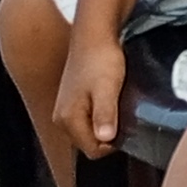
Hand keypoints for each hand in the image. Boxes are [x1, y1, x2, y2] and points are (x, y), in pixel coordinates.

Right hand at [50, 28, 129, 162]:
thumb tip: (104, 138)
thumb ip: (105, 114)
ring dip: (104, 124)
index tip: (124, 123)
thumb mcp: (107, 88)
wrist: (95, 35)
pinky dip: (100, 115)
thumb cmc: (101, 59)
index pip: (93, 150)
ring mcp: (65, 110)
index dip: (112, 143)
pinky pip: (88, 120)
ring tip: (114, 102)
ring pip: (89, 132)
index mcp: (67, 119)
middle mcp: (61, 118)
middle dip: (107, 134)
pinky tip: (108, 98)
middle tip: (120, 110)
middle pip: (90, 143)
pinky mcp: (72, 102)